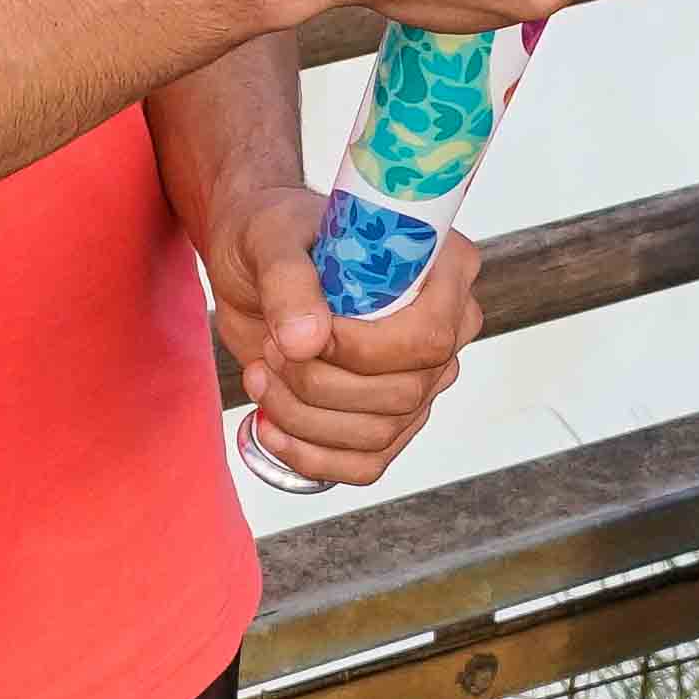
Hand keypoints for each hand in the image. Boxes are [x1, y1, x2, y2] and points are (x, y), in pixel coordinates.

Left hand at [215, 180, 475, 491]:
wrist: (253, 265)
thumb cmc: (273, 234)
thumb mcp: (270, 238)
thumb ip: (289, 282)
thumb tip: (306, 342)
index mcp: (443, 269)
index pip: (430, 338)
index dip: (363, 351)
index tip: (302, 337)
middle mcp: (446, 328)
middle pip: (404, 393)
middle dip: (320, 384)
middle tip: (271, 349)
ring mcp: (422, 378)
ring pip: (380, 432)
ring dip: (304, 416)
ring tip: (261, 373)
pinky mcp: (390, 416)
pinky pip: (366, 464)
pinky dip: (311, 456)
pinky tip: (270, 428)